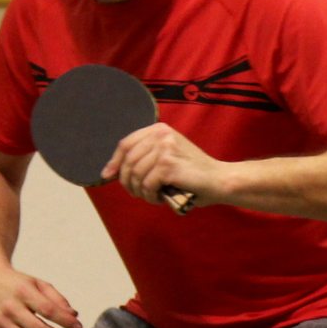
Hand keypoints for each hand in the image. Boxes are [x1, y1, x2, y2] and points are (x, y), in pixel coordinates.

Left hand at [103, 122, 224, 209]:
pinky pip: (147, 185)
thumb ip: (143, 157)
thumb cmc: (192, 173)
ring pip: (136, 175)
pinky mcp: (168, 165)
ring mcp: (165, 149)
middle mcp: (161, 135)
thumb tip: (109, 172)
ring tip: (152, 196)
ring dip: (141, 191)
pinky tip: (160, 198)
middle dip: (128, 182)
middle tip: (138, 193)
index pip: (126, 143)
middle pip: (128, 160)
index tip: (108, 175)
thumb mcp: (166, 156)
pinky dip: (151, 196)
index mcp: (159, 129)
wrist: (218, 179)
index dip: (114, 161)